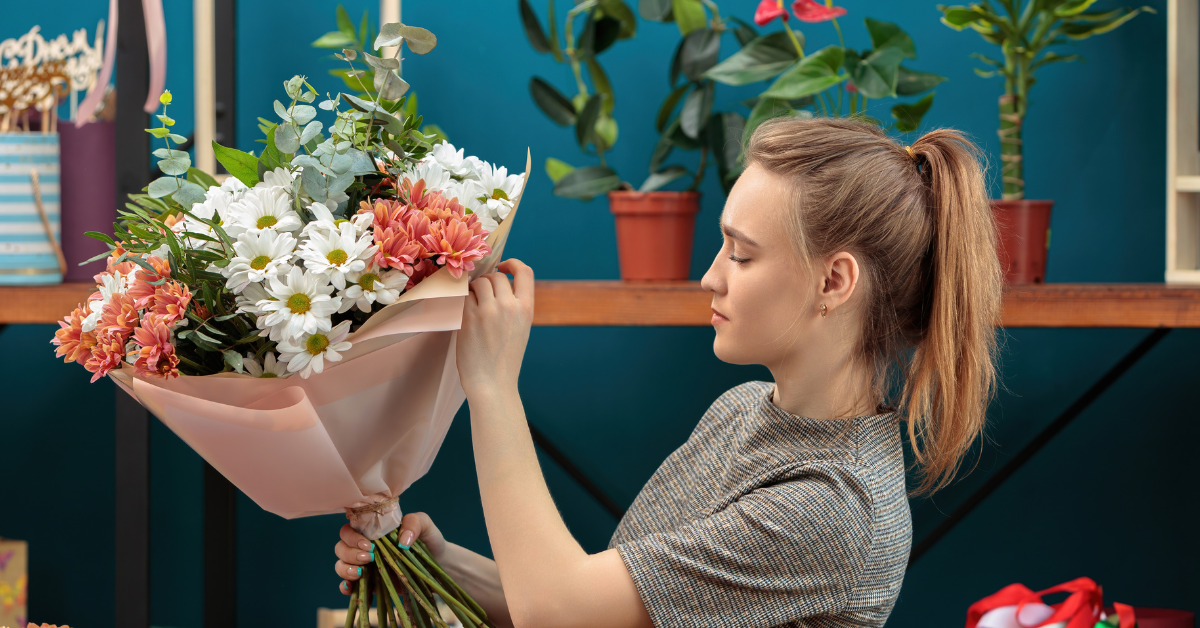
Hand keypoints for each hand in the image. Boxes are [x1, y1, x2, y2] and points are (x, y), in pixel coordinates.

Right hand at [333, 513, 447, 594]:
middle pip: (341, 548)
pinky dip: (345, 587)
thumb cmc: (429, 540)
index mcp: (373, 531)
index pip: (350, 529)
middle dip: (350, 553)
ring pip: (341, 565)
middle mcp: (365, 548)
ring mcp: (366, 567)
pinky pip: (349, 586)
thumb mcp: (425, 525)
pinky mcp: (370, 584)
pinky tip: (351, 587)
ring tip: (360, 572)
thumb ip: (414, 522)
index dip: (352, 537)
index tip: (369, 545)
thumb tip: (401, 541)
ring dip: (345, 569)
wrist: (439, 564)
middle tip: (369, 557)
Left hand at [457, 259, 534, 396]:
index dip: (512, 264)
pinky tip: (466, 312)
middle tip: (482, 296)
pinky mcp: (469, 317)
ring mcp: (489, 311)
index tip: (503, 267)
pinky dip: (464, 300)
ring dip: (474, 289)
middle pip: (496, 277)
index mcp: (526, 309)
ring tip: (474, 306)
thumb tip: (495, 282)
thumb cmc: (504, 359)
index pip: (525, 272)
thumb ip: (513, 306)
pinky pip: (465, 296)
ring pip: (479, 283)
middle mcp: (509, 306)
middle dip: (488, 282)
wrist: (493, 383)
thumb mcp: (520, 329)